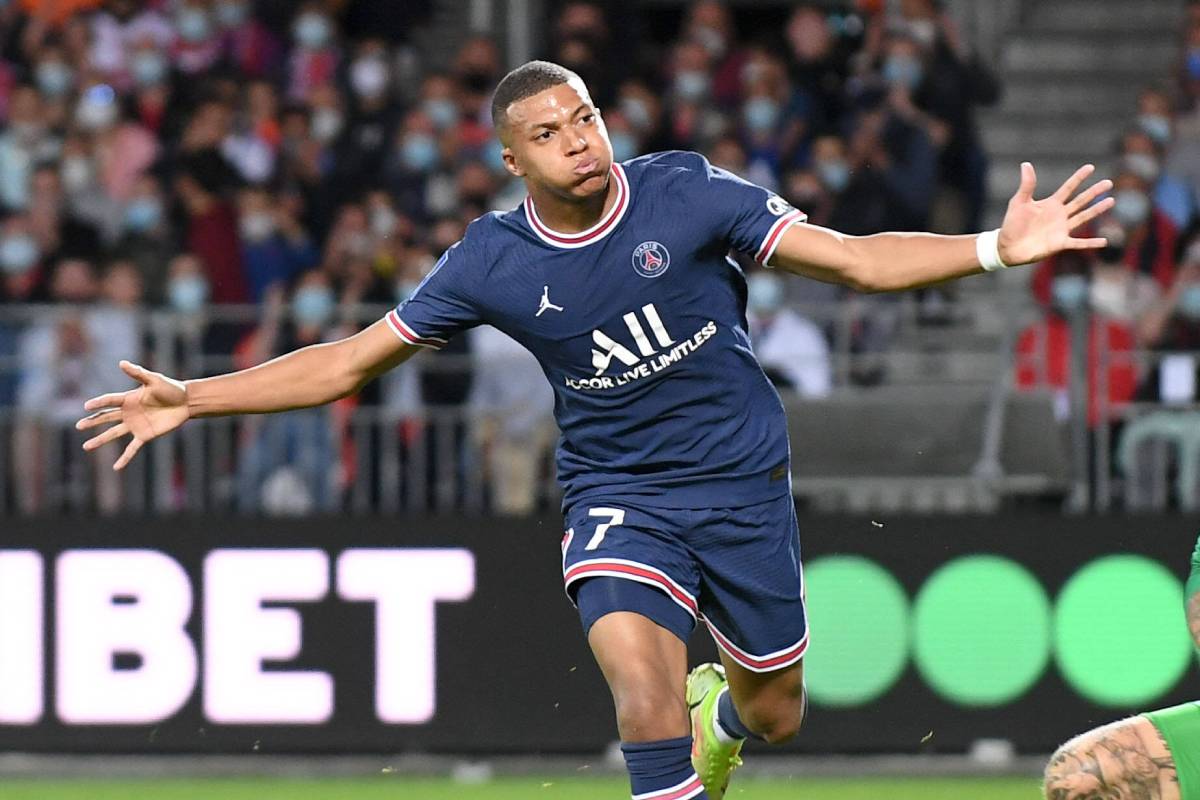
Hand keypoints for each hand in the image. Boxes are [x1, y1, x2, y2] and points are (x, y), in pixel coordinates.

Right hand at [75, 361, 189, 469]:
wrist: (186, 402)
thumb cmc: (171, 388)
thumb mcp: (154, 380)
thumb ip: (138, 373)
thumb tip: (121, 362)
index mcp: (128, 399)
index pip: (109, 401)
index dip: (98, 403)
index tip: (86, 407)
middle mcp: (128, 412)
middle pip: (106, 418)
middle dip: (92, 422)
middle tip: (78, 426)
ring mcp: (135, 425)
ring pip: (113, 434)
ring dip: (100, 440)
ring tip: (86, 447)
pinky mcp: (145, 435)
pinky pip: (132, 448)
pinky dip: (124, 458)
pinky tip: (116, 467)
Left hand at [997, 163, 1113, 265]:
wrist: (1007, 246)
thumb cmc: (1012, 224)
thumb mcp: (1019, 202)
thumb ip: (1027, 185)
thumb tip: (1026, 164)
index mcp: (1051, 204)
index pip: (1068, 188)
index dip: (1078, 178)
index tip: (1091, 167)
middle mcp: (1059, 215)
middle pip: (1080, 201)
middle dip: (1094, 192)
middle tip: (1108, 182)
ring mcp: (1061, 229)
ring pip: (1083, 217)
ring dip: (1097, 210)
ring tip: (1111, 201)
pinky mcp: (1060, 243)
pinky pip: (1079, 243)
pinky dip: (1091, 243)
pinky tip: (1104, 241)